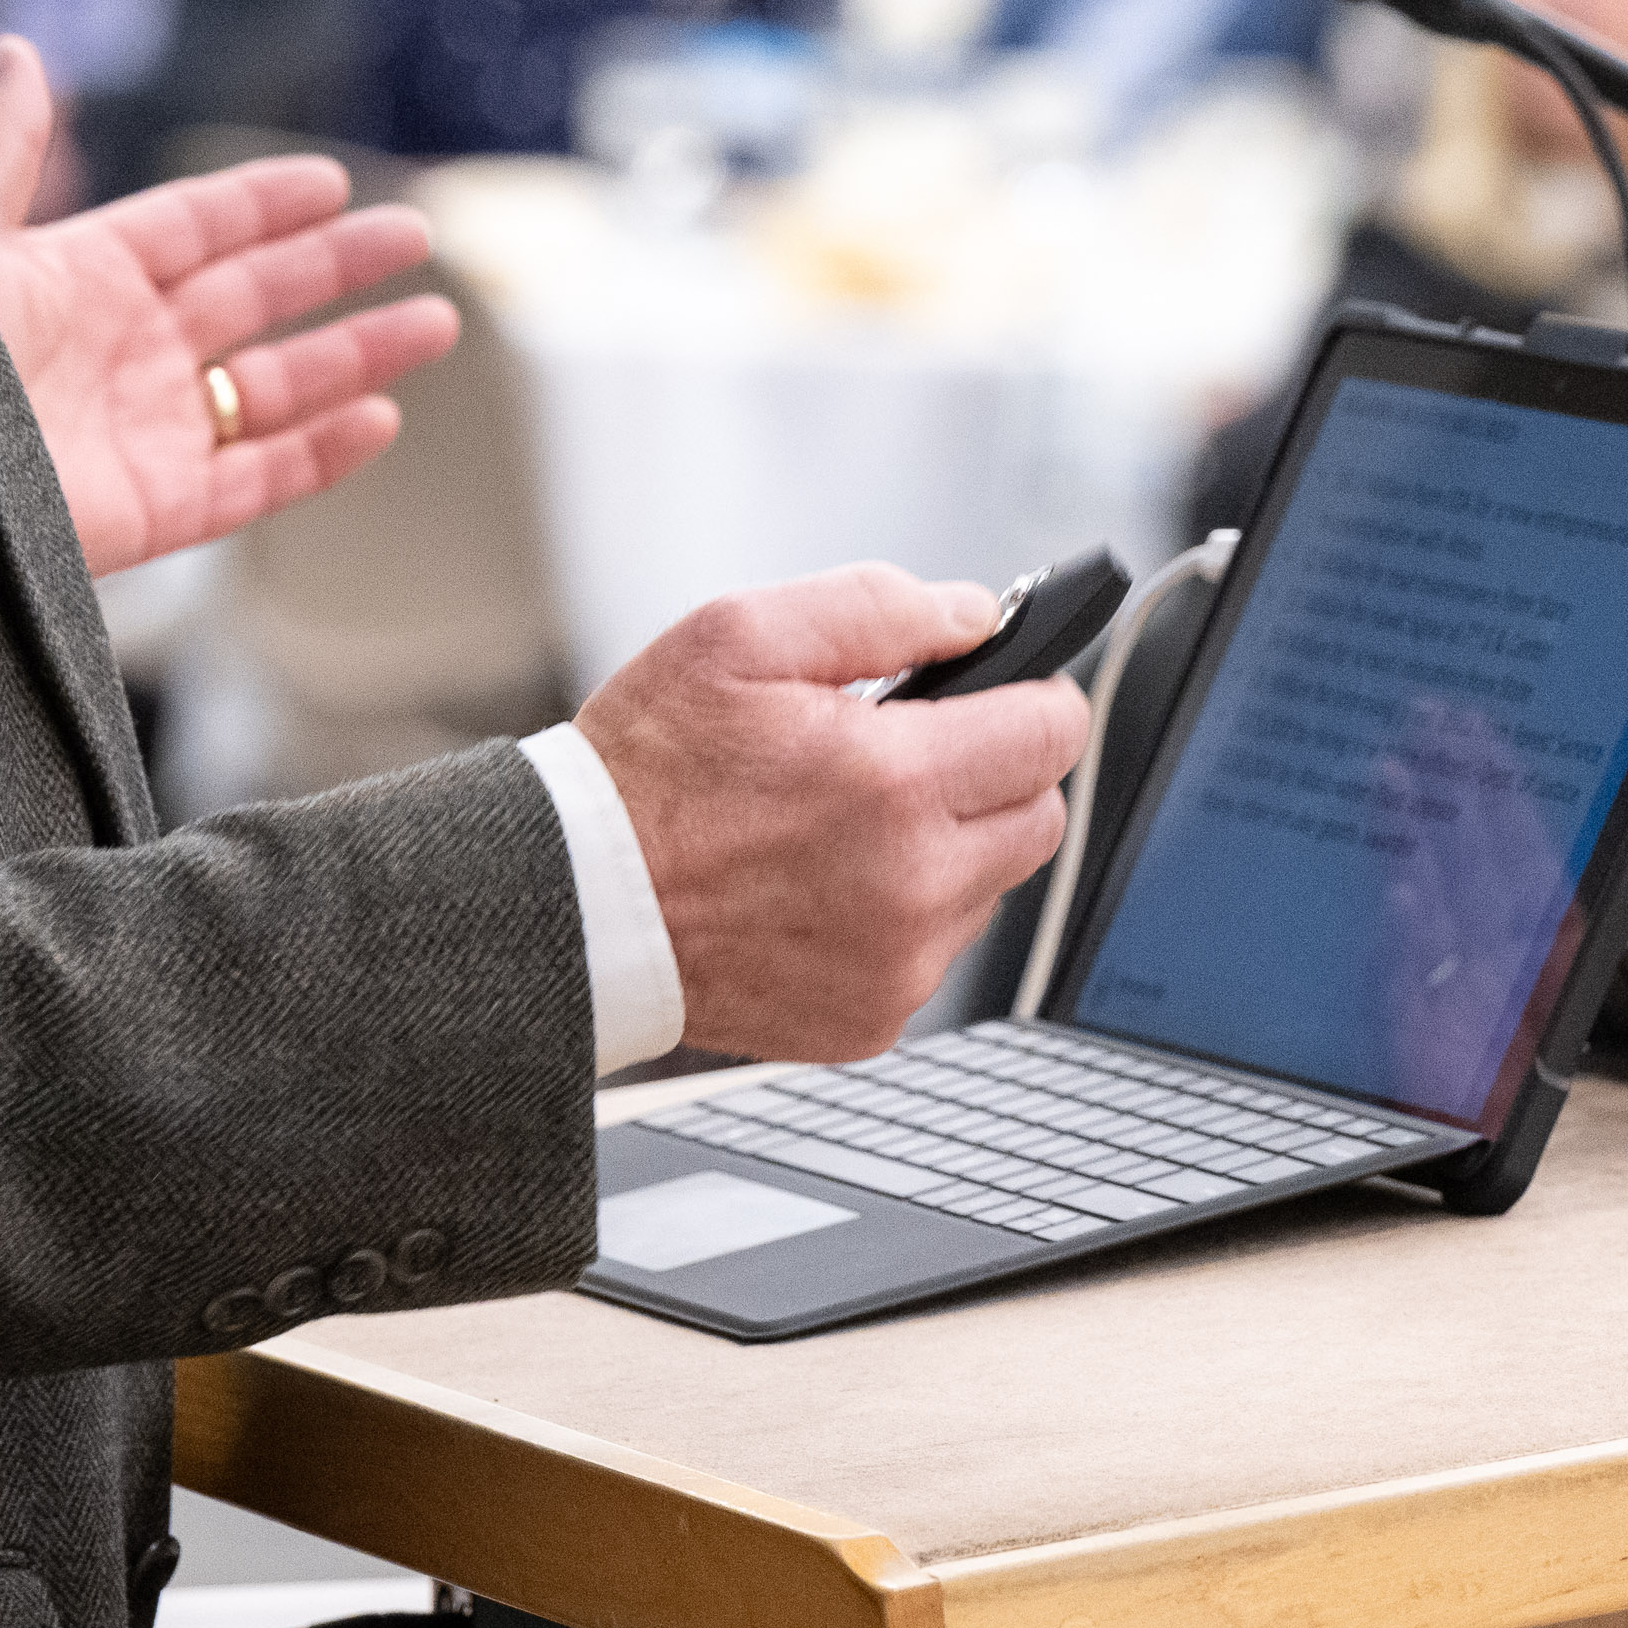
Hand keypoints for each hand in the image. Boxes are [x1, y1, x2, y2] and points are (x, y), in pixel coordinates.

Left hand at [0, 37, 458, 575]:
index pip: (194, 228)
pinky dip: (322, 452)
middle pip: (255, 298)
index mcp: (78, 274)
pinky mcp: (153, 510)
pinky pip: (256, 480)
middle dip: (337, 269)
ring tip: (436, 324)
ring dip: (357, 355)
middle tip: (417, 235)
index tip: (330, 181)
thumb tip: (17, 51)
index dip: (262, 202)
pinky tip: (380, 416)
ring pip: (275, 388)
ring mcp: (143, 431)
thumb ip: (0, 144)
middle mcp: (122, 351)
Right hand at [580, 565, 1091, 1060]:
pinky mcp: (872, 1019)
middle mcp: (913, 884)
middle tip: (916, 755)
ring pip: (990, 888)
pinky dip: (901, 917)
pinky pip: (933, 954)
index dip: (1032, 696)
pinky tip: (823, 886)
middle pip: (1041, 818)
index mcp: (895, 782)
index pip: (1052, 734)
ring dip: (949, 849)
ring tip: (850, 824)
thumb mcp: (739, 636)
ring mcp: (898, 964)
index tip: (1006, 692)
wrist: (574, 905)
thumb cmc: (646, 767)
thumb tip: (973, 615)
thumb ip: (875, 608)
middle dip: (995, 774)